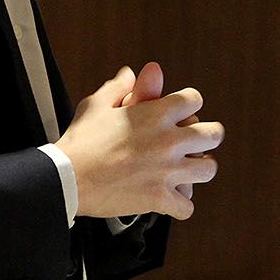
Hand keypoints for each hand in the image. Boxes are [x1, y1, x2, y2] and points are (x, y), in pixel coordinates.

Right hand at [55, 63, 223, 219]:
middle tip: (197, 141)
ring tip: (189, 168)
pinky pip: (186, 206)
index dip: (188, 103)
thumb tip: (131, 73)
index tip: (181, 111)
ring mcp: (167, 171)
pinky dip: (180, 205)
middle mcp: (169, 141)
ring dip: (200, 168)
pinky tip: (171, 199)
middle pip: (214, 133)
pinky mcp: (158, 198)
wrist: (65, 178)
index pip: (195, 99)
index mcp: (157, 114)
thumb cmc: (80, 140)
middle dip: (208, 135)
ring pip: (208, 169)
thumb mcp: (97, 104)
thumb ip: (119, 86)